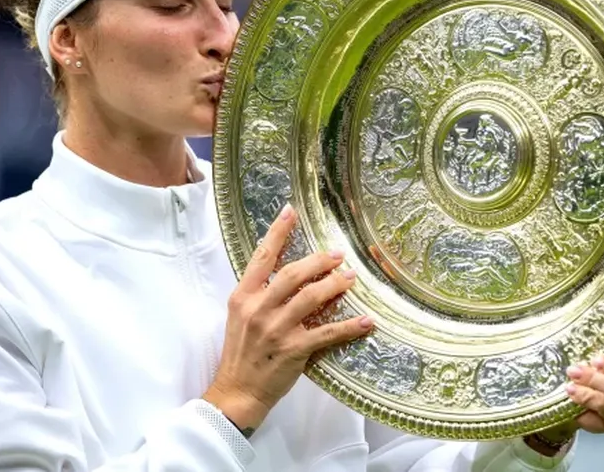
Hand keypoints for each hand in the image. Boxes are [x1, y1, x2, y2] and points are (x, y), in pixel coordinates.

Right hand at [204, 204, 372, 429]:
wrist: (237, 392)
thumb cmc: (241, 353)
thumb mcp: (240, 317)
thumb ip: (259, 294)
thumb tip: (287, 273)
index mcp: (243, 297)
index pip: (261, 258)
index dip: (278, 233)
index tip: (291, 212)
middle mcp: (258, 309)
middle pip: (293, 274)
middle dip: (318, 261)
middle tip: (338, 255)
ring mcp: (276, 329)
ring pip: (311, 297)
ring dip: (335, 285)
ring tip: (351, 278)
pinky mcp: (294, 350)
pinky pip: (327, 332)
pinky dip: (349, 326)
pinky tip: (366, 320)